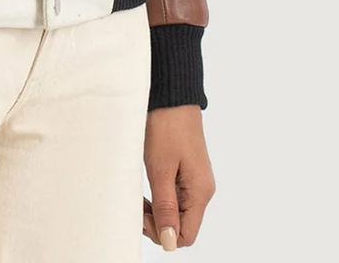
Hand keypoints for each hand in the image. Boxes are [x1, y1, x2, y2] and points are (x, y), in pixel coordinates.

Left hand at [143, 104, 214, 250]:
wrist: (171, 96)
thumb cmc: (165, 128)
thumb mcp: (160, 169)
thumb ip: (165, 207)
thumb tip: (170, 242)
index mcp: (200, 192)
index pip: (187, 235)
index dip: (163, 234)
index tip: (141, 216)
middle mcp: (202, 189)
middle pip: (182, 225)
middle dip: (158, 223)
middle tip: (136, 206)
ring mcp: (195, 180)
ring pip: (177, 211)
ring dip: (158, 211)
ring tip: (139, 197)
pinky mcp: (187, 170)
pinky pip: (176, 196)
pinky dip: (160, 197)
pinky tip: (147, 188)